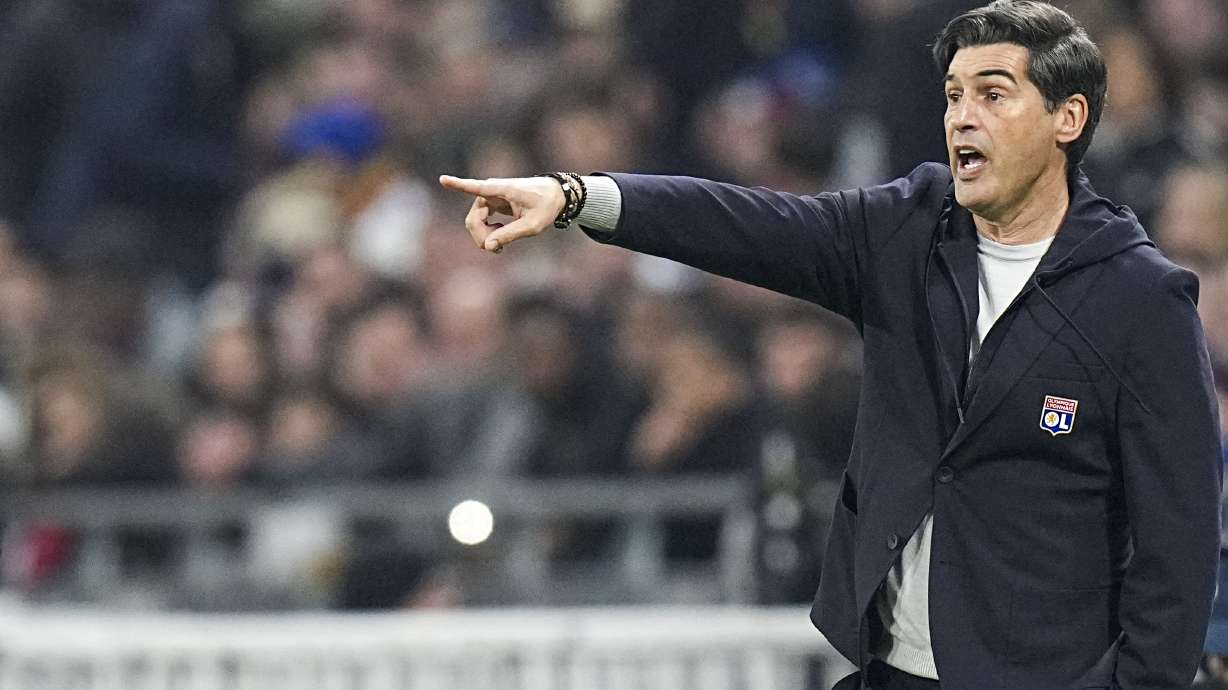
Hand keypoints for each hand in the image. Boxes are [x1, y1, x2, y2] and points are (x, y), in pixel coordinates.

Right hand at [438, 175, 565, 252]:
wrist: (555, 195)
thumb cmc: (546, 206)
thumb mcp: (532, 225)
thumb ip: (510, 235)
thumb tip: (488, 246)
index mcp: (502, 190)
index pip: (476, 187)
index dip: (458, 185)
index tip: (442, 179)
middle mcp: (490, 192)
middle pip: (472, 220)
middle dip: (481, 238)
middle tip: (497, 250)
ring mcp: (489, 198)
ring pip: (473, 223)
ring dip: (483, 237)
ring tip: (500, 247)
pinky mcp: (490, 205)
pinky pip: (479, 222)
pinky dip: (486, 234)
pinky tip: (498, 241)